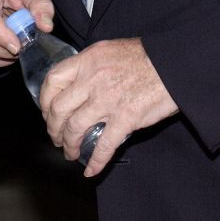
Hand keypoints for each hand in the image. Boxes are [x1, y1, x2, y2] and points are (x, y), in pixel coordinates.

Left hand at [40, 37, 178, 176]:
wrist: (175, 63)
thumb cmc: (146, 55)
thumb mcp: (112, 49)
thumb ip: (91, 65)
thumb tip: (76, 84)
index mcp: (89, 59)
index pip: (53, 79)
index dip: (45, 100)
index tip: (48, 111)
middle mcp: (93, 79)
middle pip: (58, 109)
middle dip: (53, 128)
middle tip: (56, 137)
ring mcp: (108, 99)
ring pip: (75, 128)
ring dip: (69, 145)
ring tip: (71, 152)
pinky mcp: (125, 118)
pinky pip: (103, 145)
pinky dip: (95, 162)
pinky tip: (91, 170)